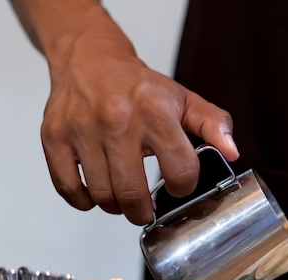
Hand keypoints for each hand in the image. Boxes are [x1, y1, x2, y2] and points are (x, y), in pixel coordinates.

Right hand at [41, 11, 238, 224]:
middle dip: (144, 212)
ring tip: (122, 198)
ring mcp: (82, 130)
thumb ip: (213, 125)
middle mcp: (118, 121)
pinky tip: (95, 193)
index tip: (178, 185)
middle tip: (145, 210)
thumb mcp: (183, 100)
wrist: (89, 59)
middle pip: (133, 193)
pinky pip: (68, 188)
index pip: (179, 171)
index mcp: (155, 112)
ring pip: (102, 195)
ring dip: (115, 206)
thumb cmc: (139, 86)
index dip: (183, 187)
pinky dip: (83, 201)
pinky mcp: (54, 137)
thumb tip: (232, 152)